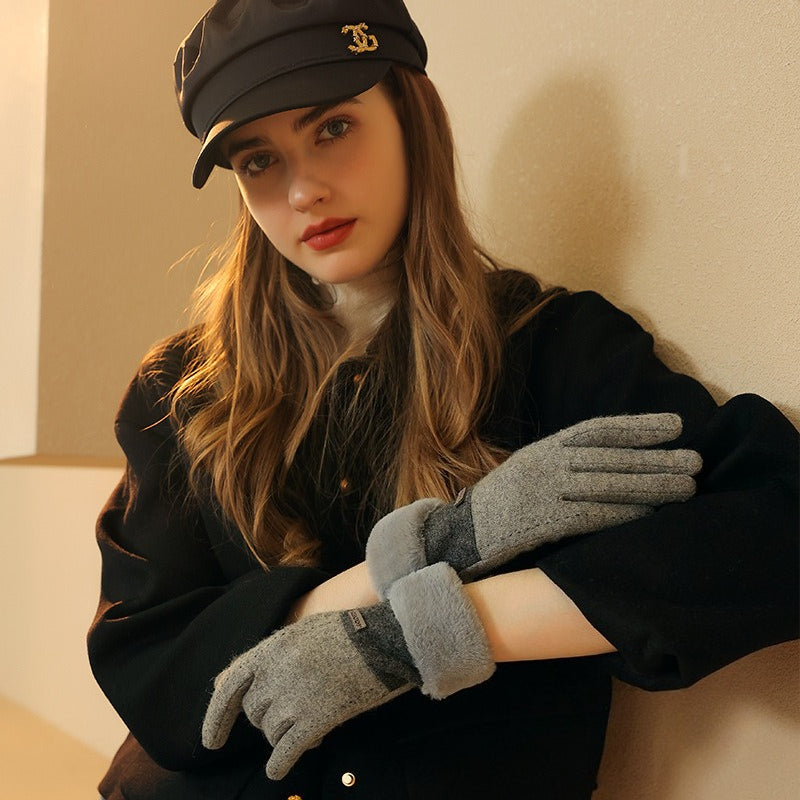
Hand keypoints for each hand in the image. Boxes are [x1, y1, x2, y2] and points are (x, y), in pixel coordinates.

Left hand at [202, 564, 493, 779]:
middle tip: (294, 715)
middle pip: (254, 712)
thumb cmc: (351, 632)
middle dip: (268, 719)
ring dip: (284, 735)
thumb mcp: (304, 632)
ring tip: (310, 726)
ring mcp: (296, 696)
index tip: (210, 742)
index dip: (215, 717)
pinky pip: (285, 751)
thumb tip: (236, 679)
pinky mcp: (317, 718)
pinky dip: (279, 764)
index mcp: (272, 647)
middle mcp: (277, 672)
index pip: (230, 687)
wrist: (388, 638)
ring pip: (271, 732)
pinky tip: (279, 770)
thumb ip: (273, 655)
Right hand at [367, 413, 701, 595]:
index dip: (639, 426)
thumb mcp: (528, 469)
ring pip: (609, 484)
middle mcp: (548, 463)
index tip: (675, 425)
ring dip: (651, 485)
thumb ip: (563, 461)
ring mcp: (545, 491)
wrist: (463, 532)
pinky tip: (651, 514)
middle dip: (657, 457)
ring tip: (687, 485)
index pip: (598, 430)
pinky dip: (625, 513)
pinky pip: (592, 515)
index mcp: (545, 448)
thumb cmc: (501, 504)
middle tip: (696, 460)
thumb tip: (610, 458)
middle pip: (612, 457)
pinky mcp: (543, 520)